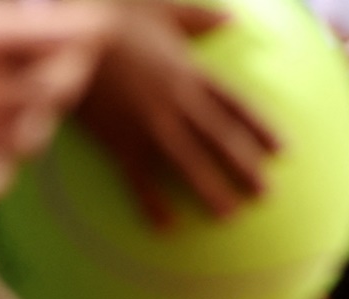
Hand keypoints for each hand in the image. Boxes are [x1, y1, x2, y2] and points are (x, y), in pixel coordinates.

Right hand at [0, 0, 112, 210]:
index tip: (94, 26)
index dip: (86, 30)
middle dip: (69, 69)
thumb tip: (3, 10)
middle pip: (57, 90)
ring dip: (35, 112)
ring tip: (26, 94)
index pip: (62, 37)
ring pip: (30, 136)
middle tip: (66, 58)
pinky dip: (2, 156)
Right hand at [74, 0, 278, 227]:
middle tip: (267, 194)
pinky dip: (152, 202)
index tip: (283, 151)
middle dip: (245, 167)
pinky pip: (139, 177)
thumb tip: (231, 17)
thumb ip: (197, 18)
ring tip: (230, 215)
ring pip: (188, 162)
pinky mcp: (119, 139)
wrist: (65, 33)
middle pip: (219, 139)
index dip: (261, 128)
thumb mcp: (157, 7)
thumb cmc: (108, 13)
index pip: (235, 104)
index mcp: (188, 71)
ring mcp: (148, 123)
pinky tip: (167, 226)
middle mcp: (176, 101)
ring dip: (211, 190)